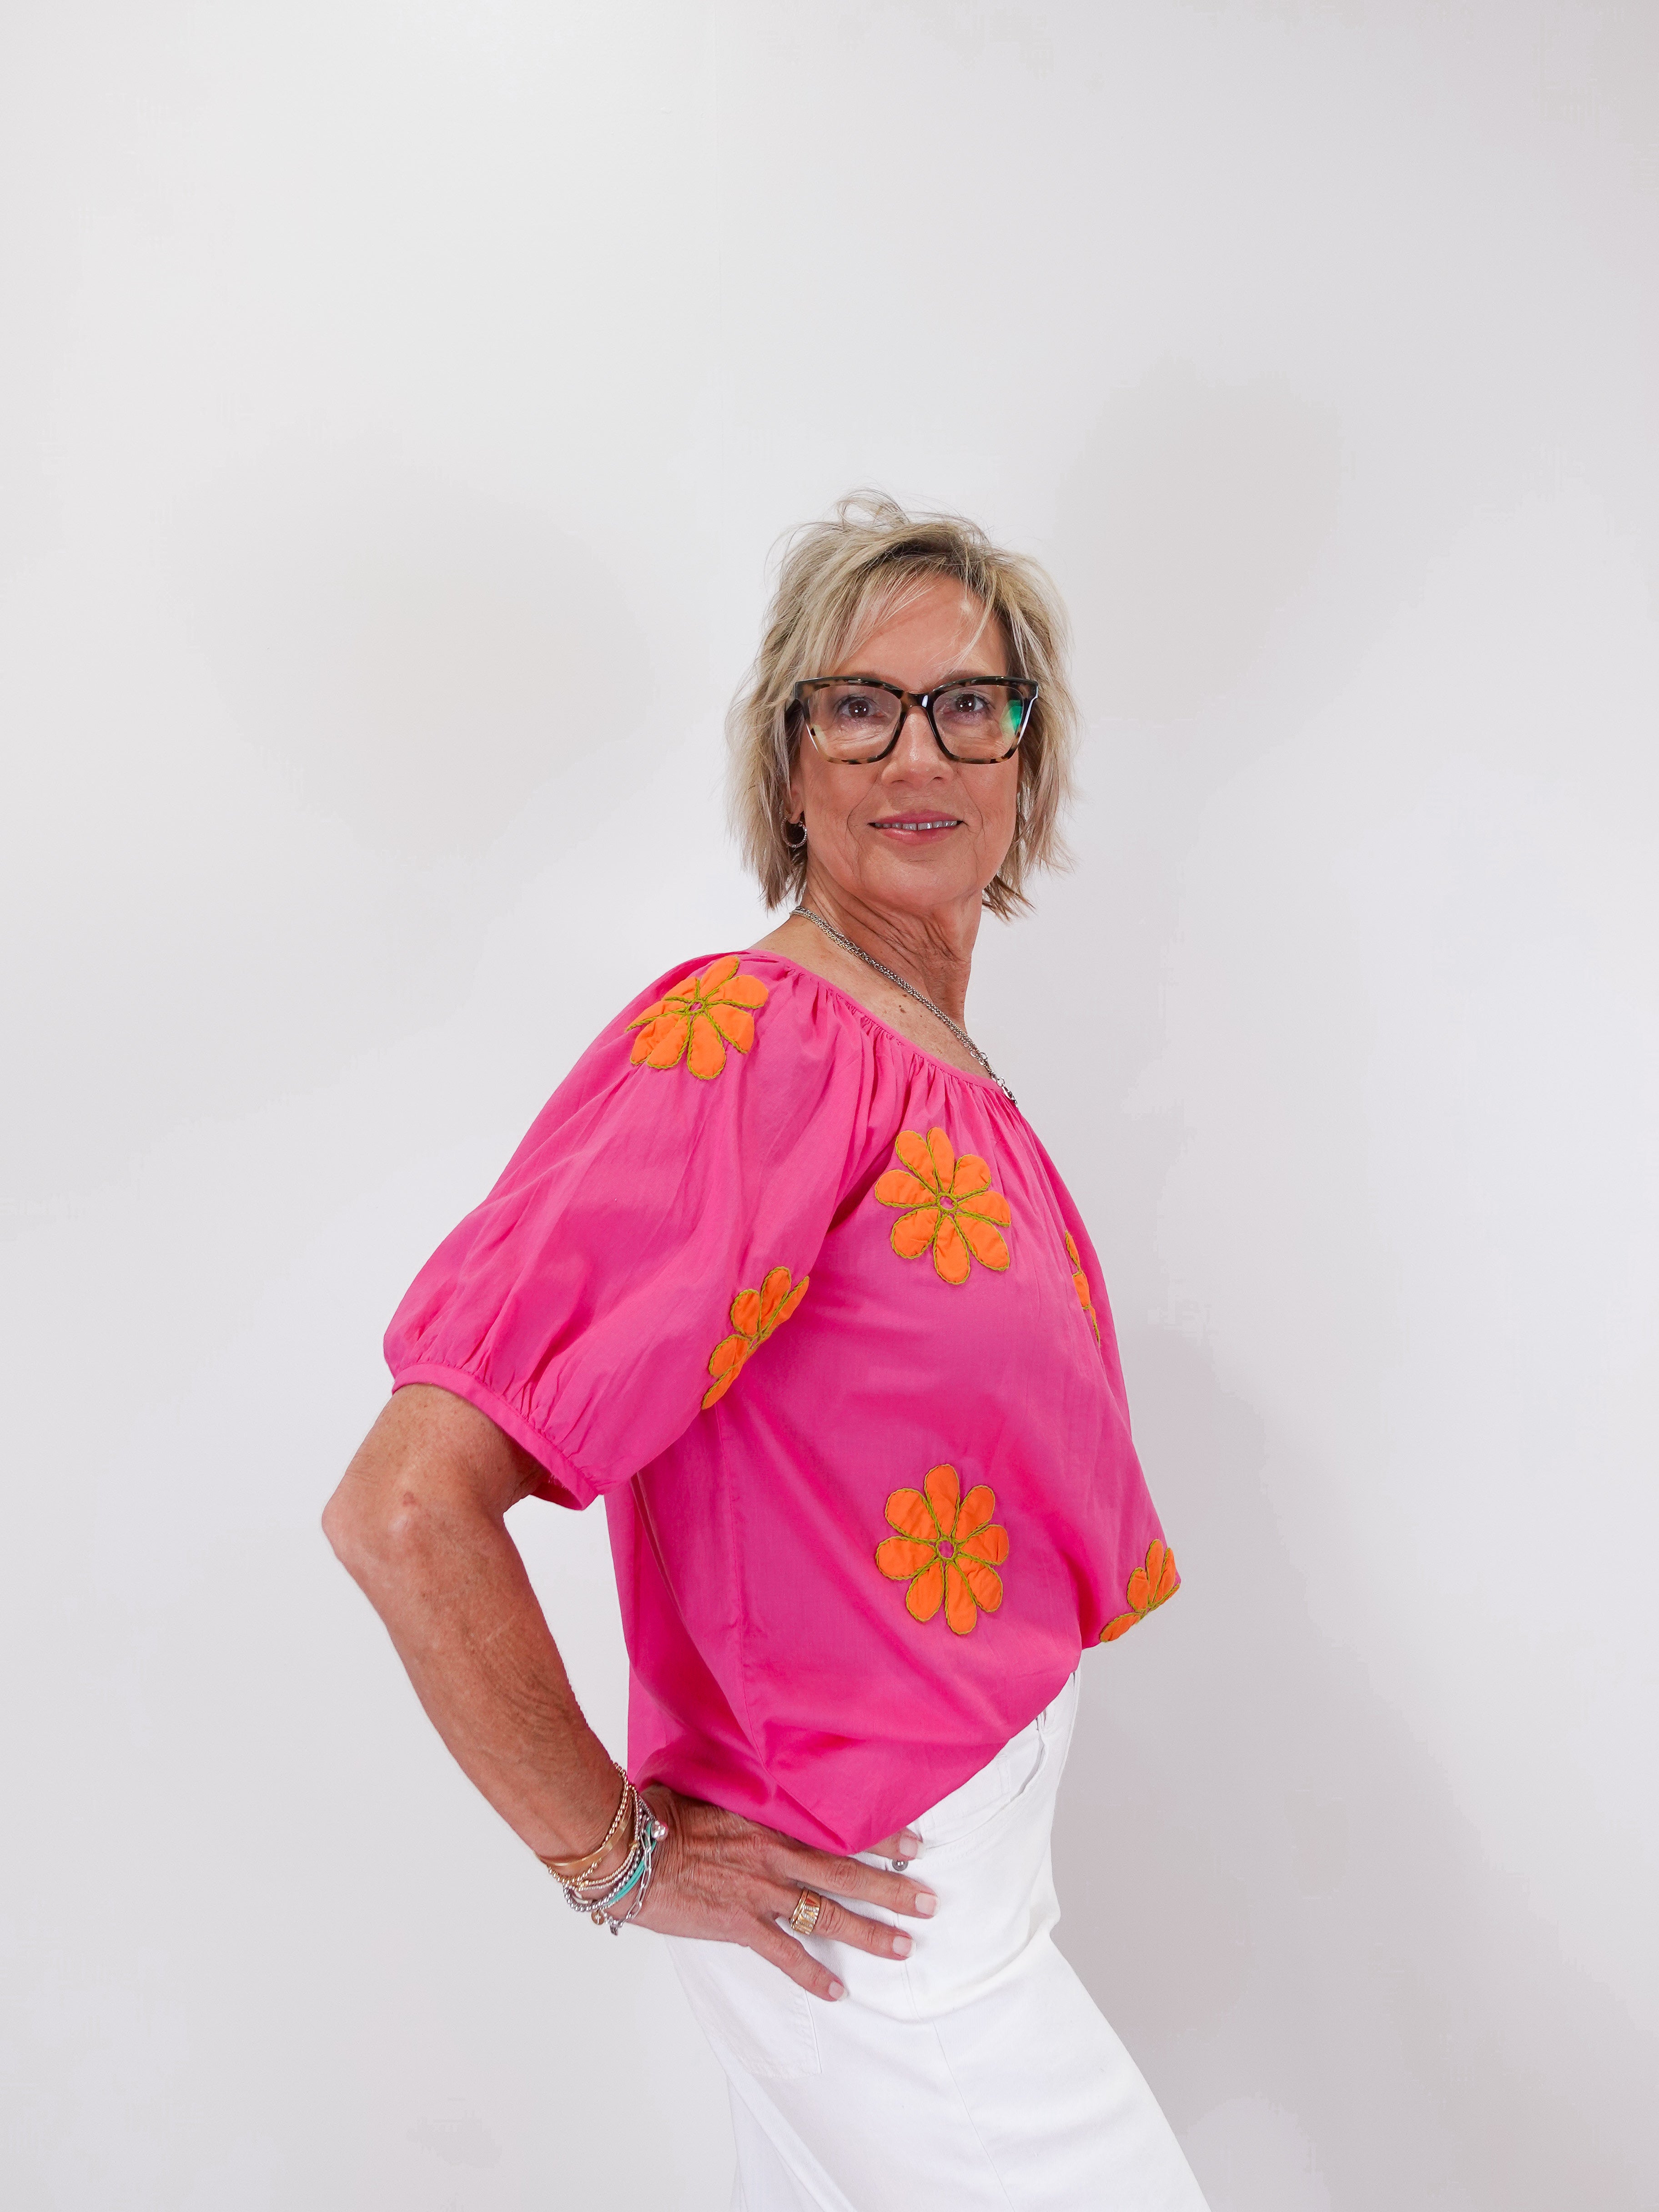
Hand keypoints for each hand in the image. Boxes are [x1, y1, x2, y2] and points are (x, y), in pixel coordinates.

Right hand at [629, 1786, 934, 2001]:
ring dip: (868, 1934)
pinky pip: (785, 1955)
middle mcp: (776, 1856)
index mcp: (772, 1819)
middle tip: (929, 1903)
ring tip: (902, 1948)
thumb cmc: (666, 1812)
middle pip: (847, 1874)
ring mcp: (760, 1892)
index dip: (880, 1837)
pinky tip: (835, 1992)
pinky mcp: (739, 1925)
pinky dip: (811, 1977)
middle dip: (892, 1890)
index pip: (839, 1828)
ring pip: (827, 1916)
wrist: (631, 1849)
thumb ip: (750, 1795)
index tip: (915, 1845)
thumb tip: (768, 1785)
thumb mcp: (716, 1790)